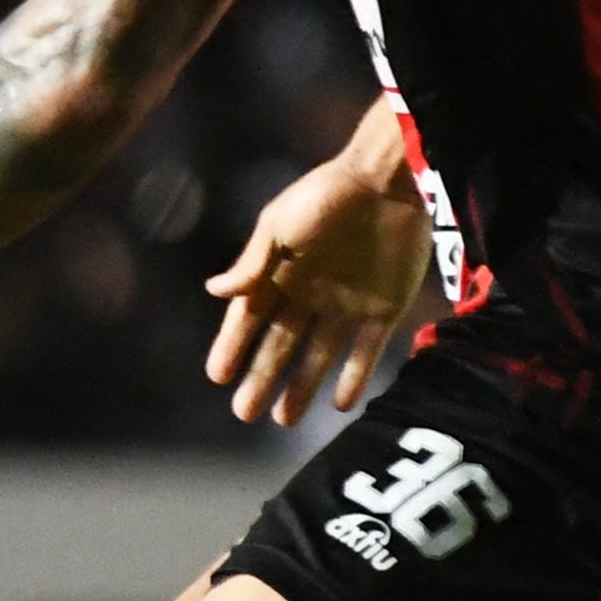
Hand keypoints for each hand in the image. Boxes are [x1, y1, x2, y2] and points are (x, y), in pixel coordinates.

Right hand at [202, 155, 430, 425]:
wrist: (388, 181)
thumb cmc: (326, 196)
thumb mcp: (279, 226)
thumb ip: (251, 264)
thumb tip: (212, 291)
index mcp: (281, 273)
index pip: (250, 318)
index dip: (232, 346)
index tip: (216, 376)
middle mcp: (310, 294)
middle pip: (281, 345)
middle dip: (262, 379)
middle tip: (244, 413)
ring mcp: (348, 304)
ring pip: (319, 355)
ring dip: (302, 387)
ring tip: (283, 419)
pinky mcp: (385, 308)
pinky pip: (366, 351)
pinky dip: (353, 377)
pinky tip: (338, 404)